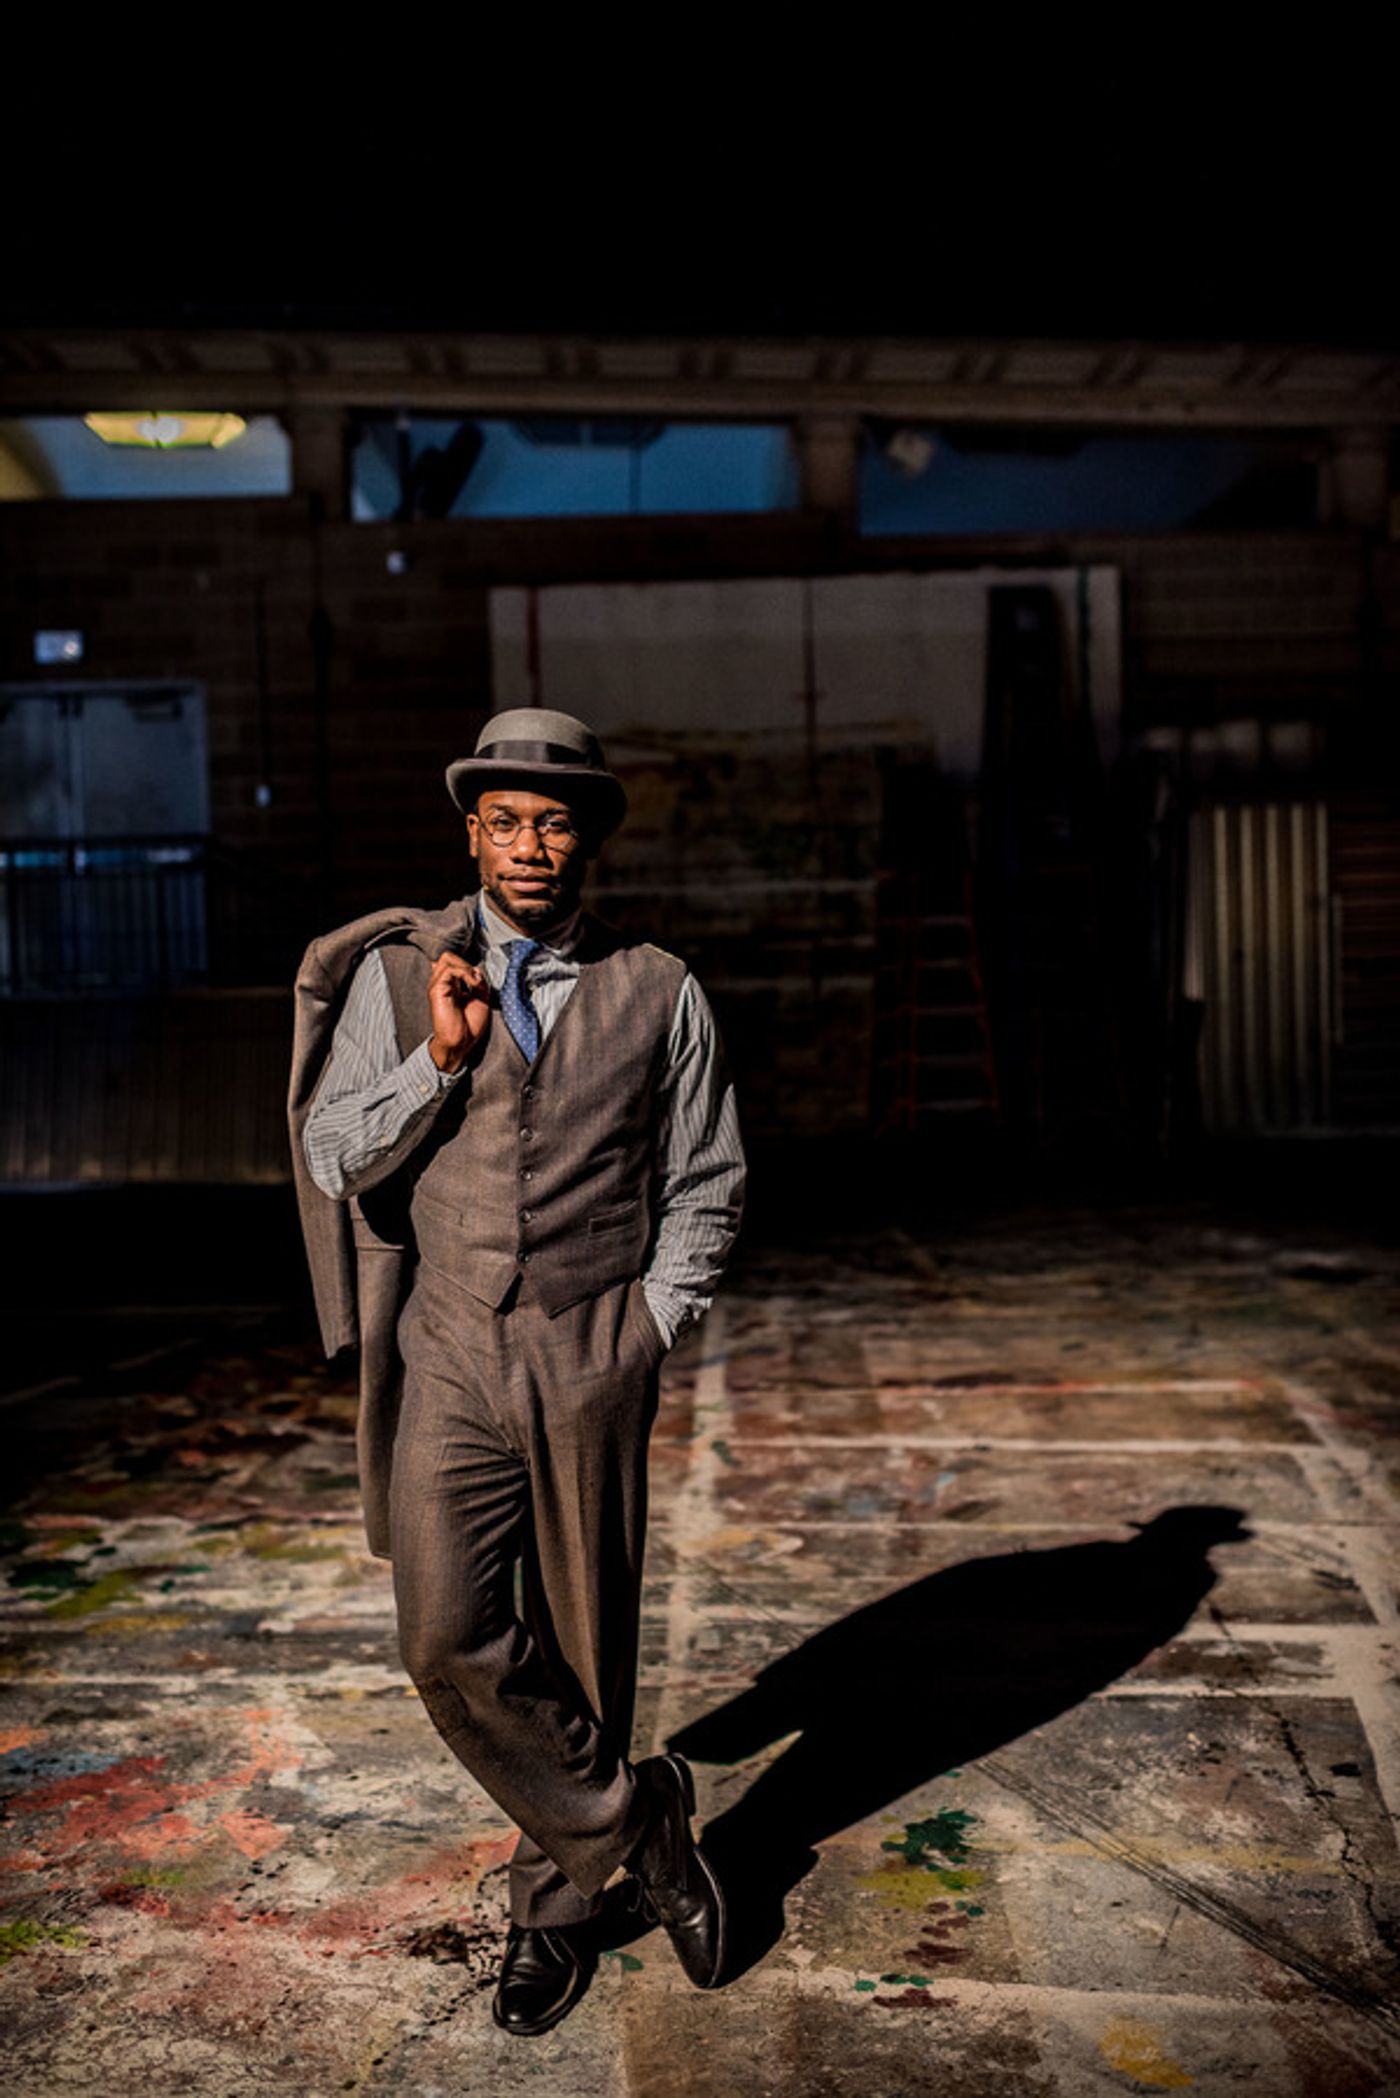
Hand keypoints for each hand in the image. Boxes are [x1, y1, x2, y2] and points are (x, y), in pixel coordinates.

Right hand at [428, 951, 489, 1072]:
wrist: (461, 1042)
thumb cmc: (469, 1026)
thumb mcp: (481, 999)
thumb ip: (479, 983)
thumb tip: (476, 970)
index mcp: (451, 984)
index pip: (453, 961)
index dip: (467, 964)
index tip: (479, 979)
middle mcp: (442, 983)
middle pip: (448, 956)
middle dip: (466, 962)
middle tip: (476, 980)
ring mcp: (438, 985)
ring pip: (447, 958)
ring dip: (466, 967)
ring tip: (475, 983)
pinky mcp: (437, 990)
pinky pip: (449, 969)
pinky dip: (464, 972)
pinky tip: (473, 984)